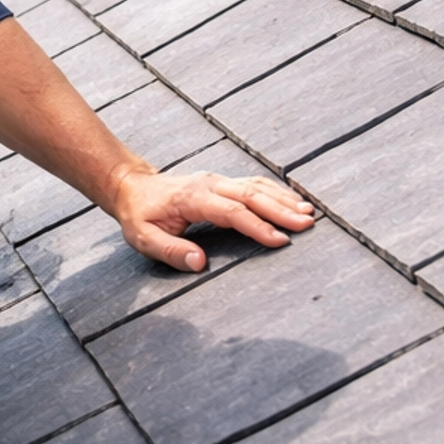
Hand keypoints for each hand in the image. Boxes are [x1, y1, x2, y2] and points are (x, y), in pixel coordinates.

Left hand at [110, 166, 314, 273]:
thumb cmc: (140, 216)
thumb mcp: (143, 238)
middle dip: (281, 210)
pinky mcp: (223, 182)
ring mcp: (218, 180)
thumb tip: (199, 263)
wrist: (134, 187)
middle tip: (307, 224)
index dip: (257, 226)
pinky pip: (254, 183)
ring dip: (283, 200)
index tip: (279, 240)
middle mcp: (210, 184)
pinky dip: (276, 192)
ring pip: (256, 186)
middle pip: (251, 195)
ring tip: (309, 213)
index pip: (231, 212)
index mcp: (193, 198)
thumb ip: (170, 251)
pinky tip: (293, 201)